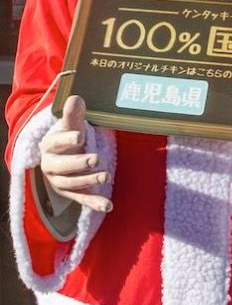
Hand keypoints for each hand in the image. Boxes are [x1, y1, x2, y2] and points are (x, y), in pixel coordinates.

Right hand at [38, 95, 111, 213]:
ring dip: (88, 181)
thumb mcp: (71, 126)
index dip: (67, 139)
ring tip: (106, 176)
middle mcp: (52, 165)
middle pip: (62, 167)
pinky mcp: (73, 193)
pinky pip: (82, 199)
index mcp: (50, 146)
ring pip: (72, 184)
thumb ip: (73, 115)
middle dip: (79, 163)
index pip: (56, 142)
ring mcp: (61, 181)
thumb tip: (76, 98)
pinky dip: (94, 203)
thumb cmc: (69, 138)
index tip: (80, 136)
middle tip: (95, 159)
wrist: (63, 156)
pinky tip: (108, 205)